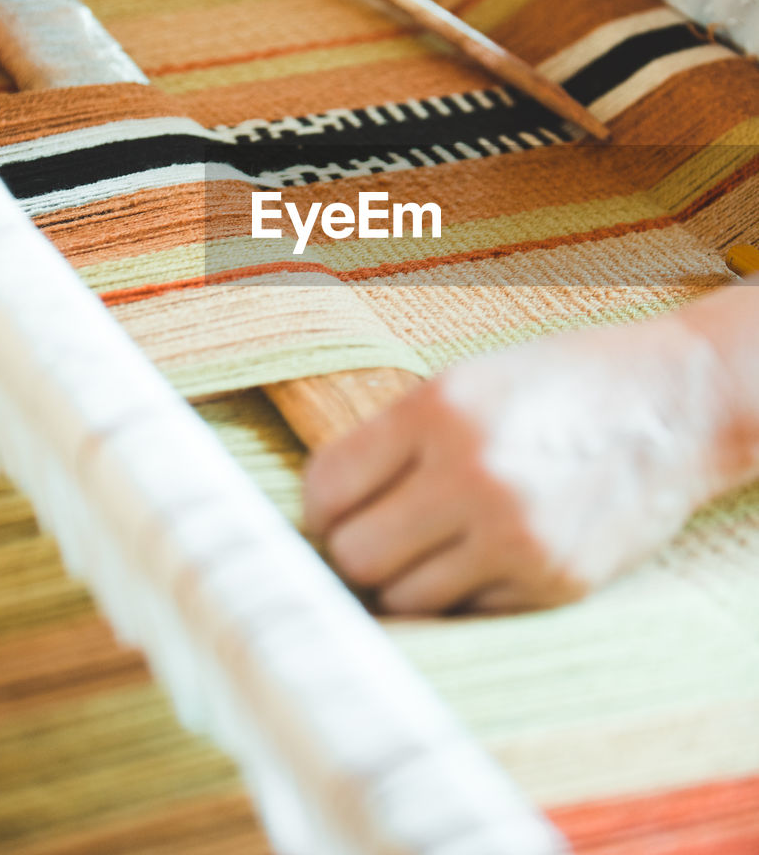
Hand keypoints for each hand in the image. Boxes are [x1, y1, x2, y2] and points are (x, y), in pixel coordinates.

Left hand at [304, 319, 729, 614]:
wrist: (673, 405)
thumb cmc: (559, 383)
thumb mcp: (466, 380)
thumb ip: (394, 440)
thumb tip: (326, 515)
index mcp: (440, 409)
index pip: (327, 488)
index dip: (320, 506)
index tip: (335, 510)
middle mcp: (473, 474)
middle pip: (355, 555)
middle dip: (355, 549)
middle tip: (378, 534)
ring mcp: (517, 537)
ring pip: (404, 597)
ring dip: (406, 578)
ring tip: (432, 545)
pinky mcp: (553, 583)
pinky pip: (466, 614)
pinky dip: (461, 594)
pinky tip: (484, 555)